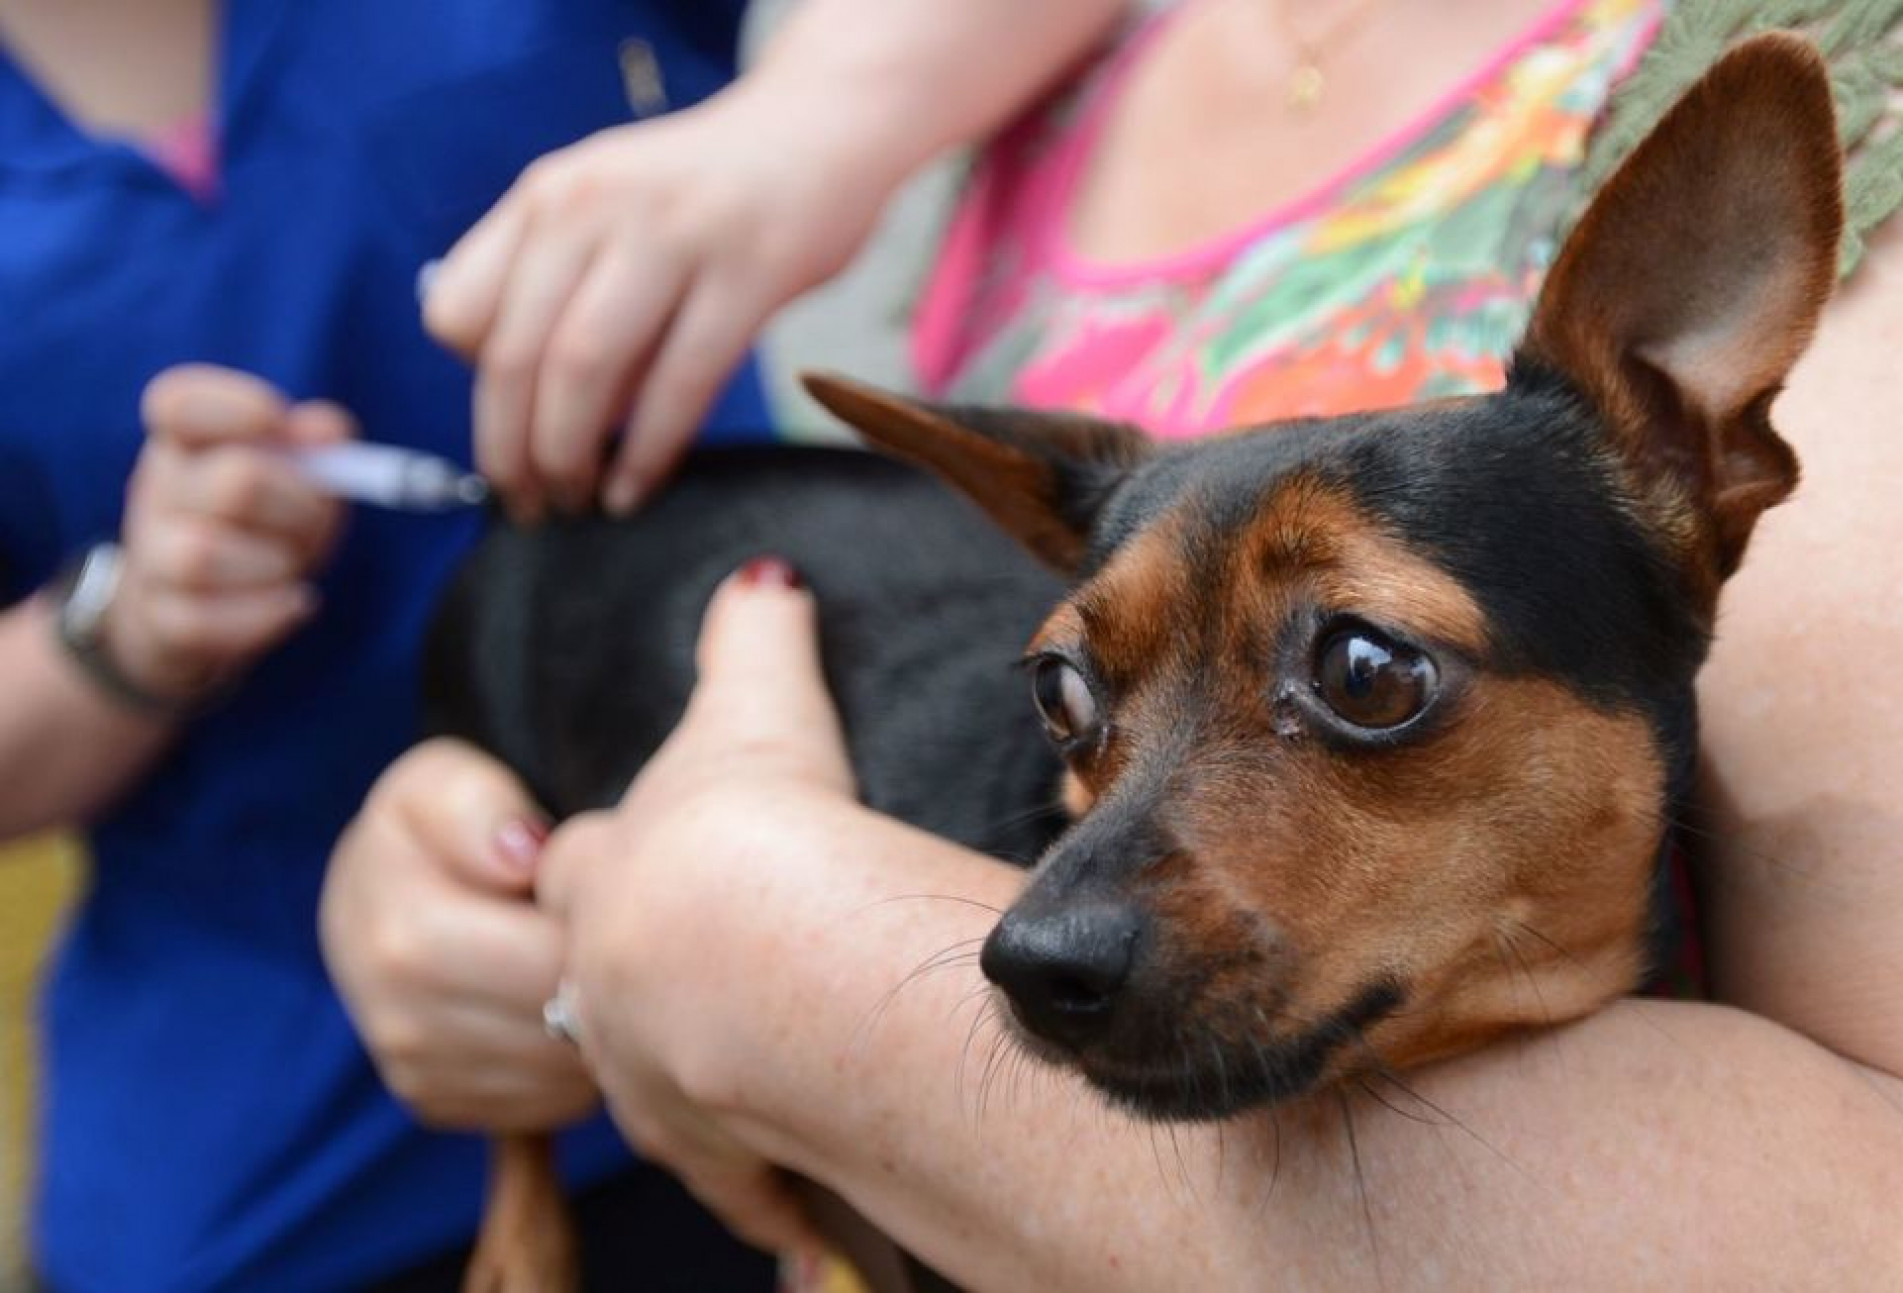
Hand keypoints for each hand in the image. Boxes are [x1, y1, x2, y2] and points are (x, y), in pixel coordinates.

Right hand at [111, 366, 347, 702]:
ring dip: (274, 564)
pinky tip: (293, 604)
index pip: (179, 404)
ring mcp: (152, 557)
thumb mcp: (294, 478)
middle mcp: (160, 492)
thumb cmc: (260, 525)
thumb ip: (315, 446)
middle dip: (300, 508)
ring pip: (202, 556)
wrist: (193, 609)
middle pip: (236, 484)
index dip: (236, 408)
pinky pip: (203, 621)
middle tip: (315, 521)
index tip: (277, 424)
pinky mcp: (160, 619)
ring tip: (293, 565)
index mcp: (186, 441)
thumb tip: (325, 430)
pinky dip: (265, 614)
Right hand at [321, 739, 597, 1130]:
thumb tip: (523, 858)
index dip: (598, 925)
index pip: (549, 962)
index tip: (608, 888)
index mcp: (403, 936)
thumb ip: (479, 805)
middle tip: (622, 931)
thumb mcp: (443, 781)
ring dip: (595, 1027)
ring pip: (563, 1074)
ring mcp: (417, 1072)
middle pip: (560, 1027)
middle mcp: (399, 1021)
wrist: (375, 890)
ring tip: (587, 962)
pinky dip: (572, 1064)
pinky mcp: (440, 1104)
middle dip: (606, 981)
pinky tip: (562, 1006)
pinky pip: (546, 1104)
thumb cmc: (433, 827)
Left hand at [423, 80, 896, 518]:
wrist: (822, 125)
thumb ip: (558, 281)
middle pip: (514, 355)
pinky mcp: (750, 270)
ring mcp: (673, 234)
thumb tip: (521, 398)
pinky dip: (649, 452)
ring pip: (585, 368)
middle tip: (525, 508)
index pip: (457, 312)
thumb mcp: (608, 209)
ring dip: (569, 456)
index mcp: (547, 199)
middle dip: (511, 453)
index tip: (506, 433)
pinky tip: (636, 488)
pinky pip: (681, 380)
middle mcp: (594, 207)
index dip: (472, 390)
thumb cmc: (708, 193)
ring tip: (576, 502)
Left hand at [538, 557, 854, 1253]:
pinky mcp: (699, 1137)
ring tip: (726, 1088)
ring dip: (680, 1084)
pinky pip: (724, 1170)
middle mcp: (603, 975)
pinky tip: (784, 1205)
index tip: (647, 879)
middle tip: (679, 992)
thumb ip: (753, 631)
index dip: (609, 868)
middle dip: (626, 983)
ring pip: (642, 1081)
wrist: (750, 938)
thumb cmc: (754, 816)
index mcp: (612, 872)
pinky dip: (754, 1182)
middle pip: (587, 982)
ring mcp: (642, 1064)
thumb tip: (764, 572)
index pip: (584, 869)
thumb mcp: (759, 702)